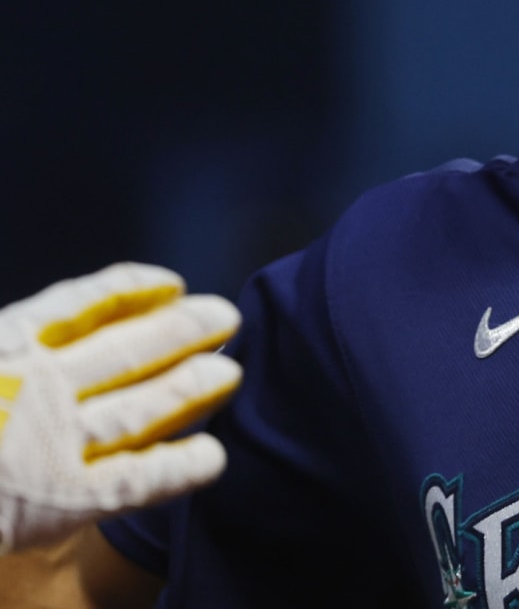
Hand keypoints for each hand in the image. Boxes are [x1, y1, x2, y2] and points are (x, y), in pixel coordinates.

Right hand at [0, 262, 241, 553]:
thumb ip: (17, 343)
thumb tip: (41, 334)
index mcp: (0, 346)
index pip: (77, 304)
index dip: (128, 289)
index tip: (167, 282)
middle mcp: (31, 386)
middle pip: (125, 349)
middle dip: (180, 332)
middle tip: (226, 317)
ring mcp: (45, 442)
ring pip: (139, 404)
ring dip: (190, 386)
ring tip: (232, 372)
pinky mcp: (54, 501)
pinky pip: (132, 480)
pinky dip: (176, 468)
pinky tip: (214, 460)